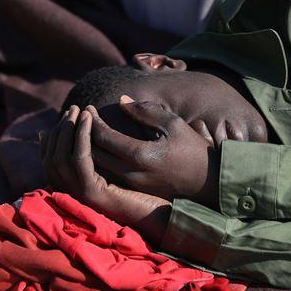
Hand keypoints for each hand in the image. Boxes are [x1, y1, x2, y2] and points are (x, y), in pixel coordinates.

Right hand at [40, 106, 170, 242]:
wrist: (167, 214)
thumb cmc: (151, 190)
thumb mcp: (122, 164)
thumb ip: (103, 150)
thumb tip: (88, 123)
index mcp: (79, 187)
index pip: (52, 159)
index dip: (55, 135)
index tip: (68, 114)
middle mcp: (76, 191)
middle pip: (52, 157)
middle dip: (60, 129)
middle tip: (72, 108)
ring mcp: (83, 194)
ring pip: (61, 157)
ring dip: (68, 129)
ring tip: (79, 110)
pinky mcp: (94, 194)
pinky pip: (80, 160)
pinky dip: (81, 137)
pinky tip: (89, 120)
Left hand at [87, 96, 219, 206]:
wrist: (208, 183)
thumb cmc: (193, 149)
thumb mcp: (173, 124)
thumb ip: (146, 111)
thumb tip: (122, 101)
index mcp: (141, 155)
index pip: (104, 137)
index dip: (92, 120)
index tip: (88, 107)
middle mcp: (132, 173)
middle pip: (94, 153)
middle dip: (84, 134)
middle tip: (82, 117)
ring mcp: (132, 184)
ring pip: (98, 166)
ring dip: (88, 148)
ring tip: (85, 130)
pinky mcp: (134, 190)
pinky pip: (107, 173)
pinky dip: (98, 159)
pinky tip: (96, 146)